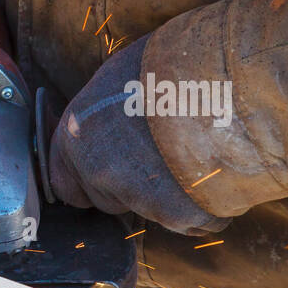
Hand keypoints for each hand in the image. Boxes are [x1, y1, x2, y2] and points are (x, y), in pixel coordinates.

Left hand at [48, 36, 230, 235]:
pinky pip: (191, 222)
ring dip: (170, 196)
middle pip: (107, 201)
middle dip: (131, 190)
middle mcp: (96, 169)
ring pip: (148, 211)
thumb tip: (107, 128)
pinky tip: (218, 172)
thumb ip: (105, 116)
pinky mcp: (173, 214)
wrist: (224, 78)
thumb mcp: (119, 80)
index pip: (63, 183)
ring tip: (198, 154)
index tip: (109, 173)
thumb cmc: (173, 66)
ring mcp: (132, 195)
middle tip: (165, 157)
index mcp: (76, 134)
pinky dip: (207, 207)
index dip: (89, 180)